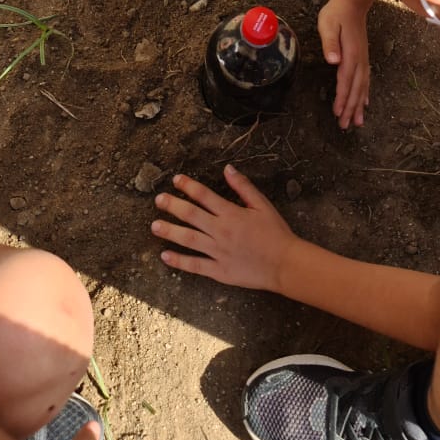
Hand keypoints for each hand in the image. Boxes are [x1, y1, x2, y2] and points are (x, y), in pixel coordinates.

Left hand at [152, 165, 297, 290]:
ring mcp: (218, 252)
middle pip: (191, 215)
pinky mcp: (219, 271)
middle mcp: (221, 231)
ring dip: (170, 231)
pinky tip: (165, 255)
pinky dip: (179, 261)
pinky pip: (195, 265)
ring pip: (188, 239)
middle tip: (158, 200)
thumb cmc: (276, 233)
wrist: (285, 264)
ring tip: (154, 226)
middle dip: (172, 206)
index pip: (204, 195)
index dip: (188, 186)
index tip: (175, 180)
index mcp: (231, 213)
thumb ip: (244, 187)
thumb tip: (228, 169)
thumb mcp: (263, 205)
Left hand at [318, 0, 374, 128]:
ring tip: (358, 123)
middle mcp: (359, 60)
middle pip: (356, 88)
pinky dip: (365, 93)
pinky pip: (366, 80)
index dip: (342, 98)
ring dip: (359, 105)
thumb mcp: (328, 24)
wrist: (353, 2)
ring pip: (362, 87)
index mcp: (350, 54)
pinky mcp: (363, 57)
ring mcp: (363, 59)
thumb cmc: (336, 13)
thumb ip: (330, 43)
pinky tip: (364, 104)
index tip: (338, 113)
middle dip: (351, 108)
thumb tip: (333, 61)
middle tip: (345, 126)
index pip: (345, 81)